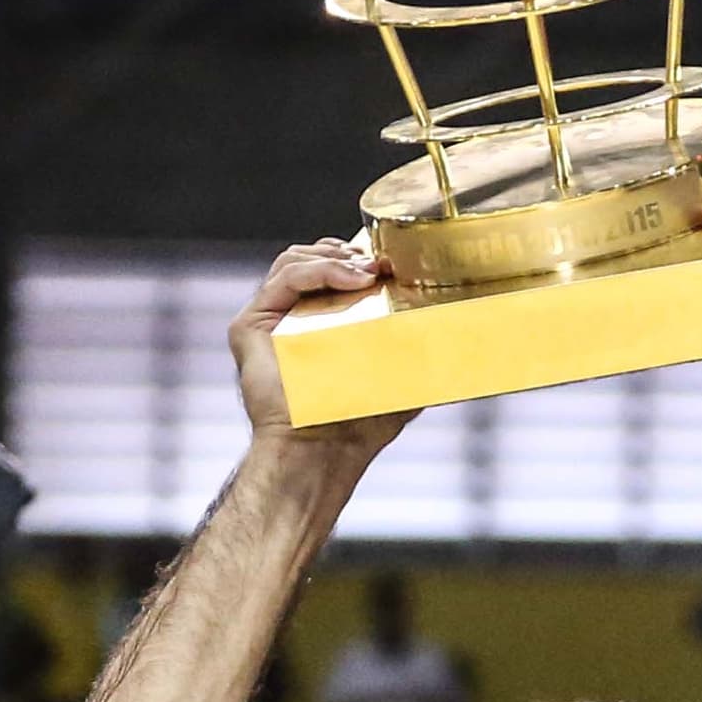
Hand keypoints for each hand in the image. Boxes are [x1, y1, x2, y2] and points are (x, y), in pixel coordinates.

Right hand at [226, 240, 408, 452]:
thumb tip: (453, 327)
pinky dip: (321, 270)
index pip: (330, 270)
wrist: (325, 448)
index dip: (357, 259)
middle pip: (310, 257)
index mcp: (317, 325)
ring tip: (368, 273)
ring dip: (335, 257)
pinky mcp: (249, 326)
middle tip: (379, 265)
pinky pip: (285, 278)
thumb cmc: (360, 422)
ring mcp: (267, 321)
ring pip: (294, 260)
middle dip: (347, 253)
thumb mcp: (401, 374)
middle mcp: (288, 320)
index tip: (391, 263)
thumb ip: (417, 348)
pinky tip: (353, 280)